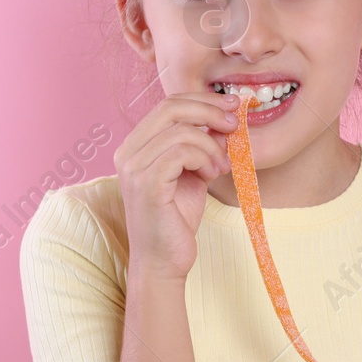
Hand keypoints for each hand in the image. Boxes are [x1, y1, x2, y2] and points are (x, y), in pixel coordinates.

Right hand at [116, 89, 240, 280]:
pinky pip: (181, 152)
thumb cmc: (177, 218)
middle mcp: (127, 152)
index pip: (167, 105)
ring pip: (182, 132)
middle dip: (210, 111)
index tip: (231, 106)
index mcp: (135, 145)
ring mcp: (133, 167)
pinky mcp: (146, 183)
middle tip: (234, 126)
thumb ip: (201, 145)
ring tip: (220, 167)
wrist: (163, 261)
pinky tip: (210, 175)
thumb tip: (225, 119)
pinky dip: (204, 159)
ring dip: (211, 146)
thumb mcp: (193, 172)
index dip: (202, 100)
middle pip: (171, 108)